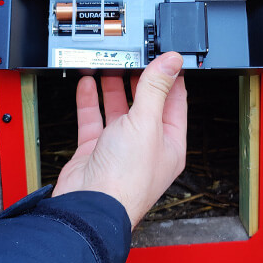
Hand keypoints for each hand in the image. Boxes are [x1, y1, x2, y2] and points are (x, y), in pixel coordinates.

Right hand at [52, 52, 186, 229]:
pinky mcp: (95, 150)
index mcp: (169, 143)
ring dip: (112, 87)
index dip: (170, 77)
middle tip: (132, 57)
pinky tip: (87, 84)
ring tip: (109, 65)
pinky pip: (93, 119)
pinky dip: (89, 101)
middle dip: (138, 79)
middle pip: (145, 104)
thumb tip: (172, 62)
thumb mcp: (146, 123)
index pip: (174, 102)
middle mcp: (145, 145)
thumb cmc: (125, 179)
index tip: (163, 56)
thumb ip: (156, 89)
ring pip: (118, 110)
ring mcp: (119, 148)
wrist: (89, 206)